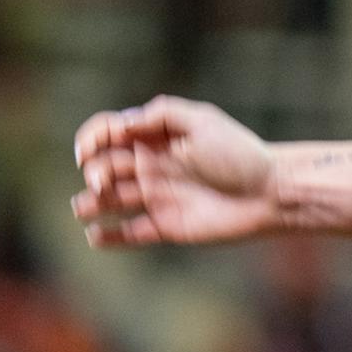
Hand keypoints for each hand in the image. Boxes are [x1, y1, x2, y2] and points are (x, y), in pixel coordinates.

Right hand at [71, 95, 278, 245]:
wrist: (268, 193)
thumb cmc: (239, 153)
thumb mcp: (203, 121)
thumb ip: (163, 114)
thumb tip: (124, 123)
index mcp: (155, 137)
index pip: (108, 133)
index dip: (90, 140)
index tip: (87, 152)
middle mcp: (151, 165)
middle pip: (104, 167)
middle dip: (94, 174)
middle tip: (102, 184)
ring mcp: (157, 197)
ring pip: (110, 201)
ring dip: (90, 204)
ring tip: (84, 208)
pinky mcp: (166, 226)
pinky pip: (130, 234)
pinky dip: (108, 237)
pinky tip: (95, 236)